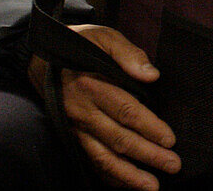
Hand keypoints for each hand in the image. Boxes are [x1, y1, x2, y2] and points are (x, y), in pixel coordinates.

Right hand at [28, 24, 179, 190]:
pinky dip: (107, 175)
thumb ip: (128, 54)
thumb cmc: (79, 43)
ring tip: (151, 187)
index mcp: (92, 85)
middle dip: (147, 155)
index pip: (126, 111)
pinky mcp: (70, 135)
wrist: (39, 56)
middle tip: (173, 166)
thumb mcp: (103, 37)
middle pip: (119, 138)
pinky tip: (124, 184)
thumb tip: (152, 75)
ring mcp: (74, 126)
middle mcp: (81, 111)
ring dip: (127, 174)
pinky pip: (89, 159)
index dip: (149, 127)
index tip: (170, 140)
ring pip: (102, 156)